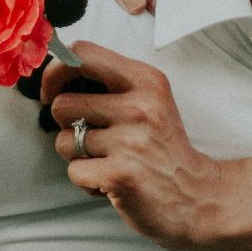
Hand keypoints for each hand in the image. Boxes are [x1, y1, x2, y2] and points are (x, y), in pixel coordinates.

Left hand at [43, 41, 223, 250]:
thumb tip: (55, 76)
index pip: (82, 54)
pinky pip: (74, 171)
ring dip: (78, 156)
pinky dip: (87, 181)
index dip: (55, 72)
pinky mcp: (121, 174)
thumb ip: (111, 85)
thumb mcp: (149, 101)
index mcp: (146, 80)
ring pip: (64, 141)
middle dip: (68, 125)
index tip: (52, 92)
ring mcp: (130, 141)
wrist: (198, 196)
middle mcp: (139, 106)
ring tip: (108, 160)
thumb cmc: (163, 148)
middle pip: (62, 104)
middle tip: (95, 138)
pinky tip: (111, 181)